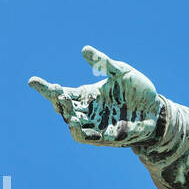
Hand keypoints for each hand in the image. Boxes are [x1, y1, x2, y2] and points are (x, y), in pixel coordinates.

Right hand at [28, 46, 161, 146]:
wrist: (156, 110)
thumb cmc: (136, 89)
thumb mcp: (121, 72)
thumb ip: (104, 63)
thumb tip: (85, 50)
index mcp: (86, 95)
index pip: (60, 93)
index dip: (45, 89)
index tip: (33, 81)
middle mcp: (87, 111)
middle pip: (64, 110)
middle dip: (60, 103)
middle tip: (60, 94)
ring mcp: (96, 126)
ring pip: (74, 128)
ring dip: (71, 122)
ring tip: (71, 114)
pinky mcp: (108, 137)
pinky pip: (92, 138)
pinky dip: (87, 133)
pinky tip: (85, 127)